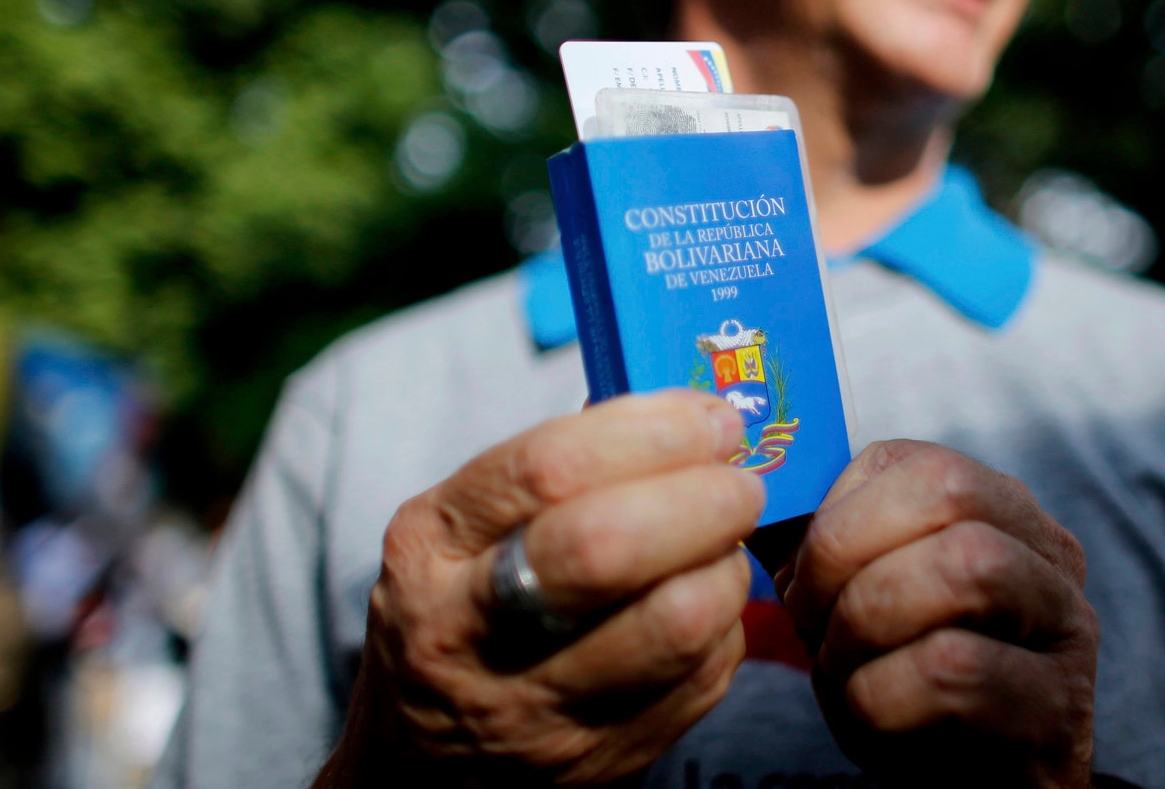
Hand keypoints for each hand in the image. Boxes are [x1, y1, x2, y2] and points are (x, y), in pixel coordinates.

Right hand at [317, 391, 763, 786]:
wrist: (423, 767)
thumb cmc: (460, 612)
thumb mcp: (459, 532)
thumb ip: (550, 473)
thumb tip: (678, 411)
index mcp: (430, 547)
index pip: (548, 469)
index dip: (651, 432)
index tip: (710, 417)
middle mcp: (467, 632)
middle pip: (608, 547)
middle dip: (703, 498)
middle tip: (741, 482)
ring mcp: (533, 709)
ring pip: (674, 623)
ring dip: (726, 567)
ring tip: (726, 545)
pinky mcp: (597, 763)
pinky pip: (701, 681)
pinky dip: (725, 630)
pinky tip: (708, 607)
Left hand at [776, 439, 1096, 788]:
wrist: (968, 785)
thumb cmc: (905, 680)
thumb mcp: (854, 597)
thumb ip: (814, 538)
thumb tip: (746, 487)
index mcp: (1000, 508)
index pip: (918, 461)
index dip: (838, 510)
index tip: (798, 570)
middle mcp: (1049, 552)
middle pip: (947, 492)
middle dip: (846, 552)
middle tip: (808, 615)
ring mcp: (1065, 626)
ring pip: (966, 566)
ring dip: (868, 620)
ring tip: (841, 665)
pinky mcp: (1057, 705)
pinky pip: (957, 669)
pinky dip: (884, 691)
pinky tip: (871, 713)